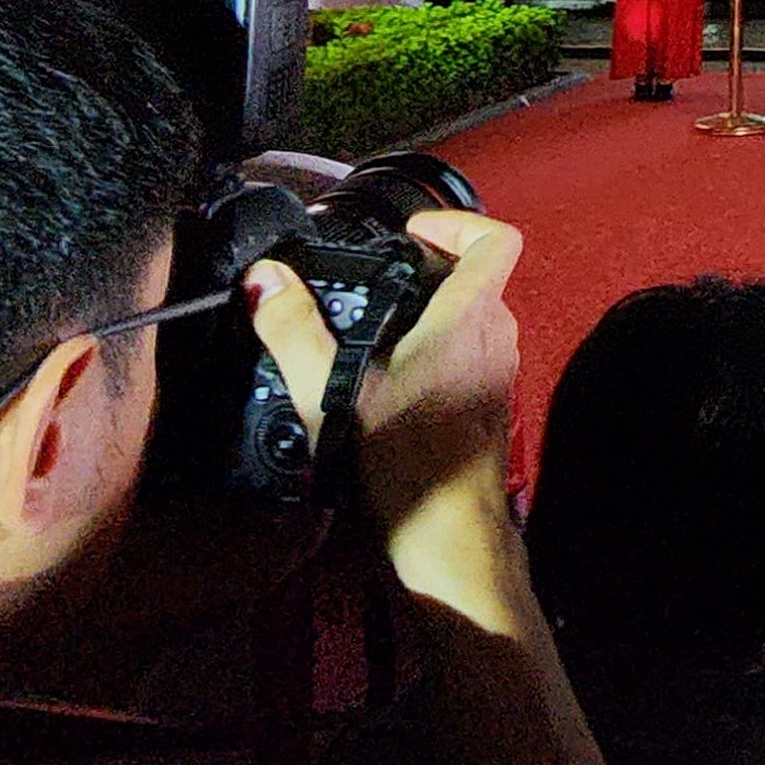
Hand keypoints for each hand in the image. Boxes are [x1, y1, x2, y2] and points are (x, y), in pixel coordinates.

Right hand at [249, 210, 523, 601]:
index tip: (410, 233)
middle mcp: (497, 340)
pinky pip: (468, 354)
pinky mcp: (489, 405)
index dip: (455, 222)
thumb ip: (294, 332)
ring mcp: (498, 374)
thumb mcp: (334, 394)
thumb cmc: (407, 468)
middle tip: (376, 277)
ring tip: (372, 326)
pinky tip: (384, 377)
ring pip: (472, 316)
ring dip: (429, 310)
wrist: (450, 542)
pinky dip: (434, 348)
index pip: (496, 239)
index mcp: (470, 321)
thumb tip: (265, 281)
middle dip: (428, 267)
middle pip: (478, 276)